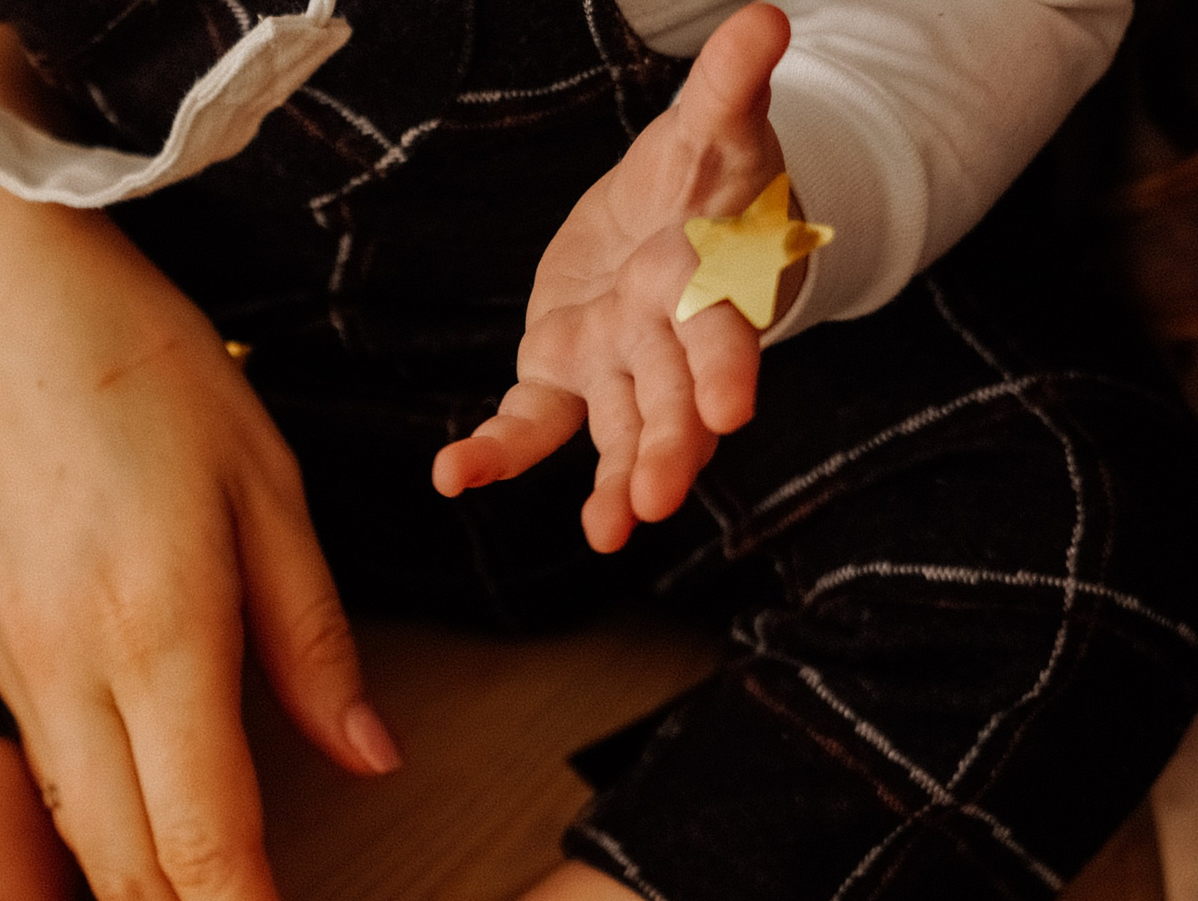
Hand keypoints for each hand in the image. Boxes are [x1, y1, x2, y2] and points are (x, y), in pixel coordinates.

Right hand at [0, 73, 399, 900]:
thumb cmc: (128, 357)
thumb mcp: (262, 478)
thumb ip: (311, 635)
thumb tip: (366, 757)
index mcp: (153, 630)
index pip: (210, 847)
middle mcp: (70, 676)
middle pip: (136, 884)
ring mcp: (18, 675)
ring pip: (90, 853)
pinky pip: (61, 797)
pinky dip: (115, 878)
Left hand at [433, 3, 796, 552]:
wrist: (671, 218)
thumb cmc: (708, 178)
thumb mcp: (718, 127)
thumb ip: (731, 86)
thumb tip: (763, 20)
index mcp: (713, 283)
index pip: (724, 330)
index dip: (725, 368)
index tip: (731, 413)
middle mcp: (670, 338)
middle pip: (674, 397)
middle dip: (670, 446)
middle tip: (659, 499)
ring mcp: (619, 366)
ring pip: (621, 430)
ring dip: (615, 482)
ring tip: (608, 534)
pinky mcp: (563, 377)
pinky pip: (532, 425)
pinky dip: (495, 453)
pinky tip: (453, 476)